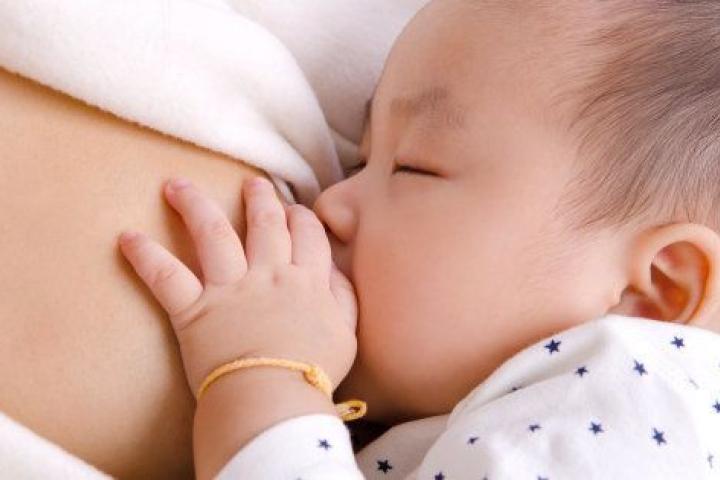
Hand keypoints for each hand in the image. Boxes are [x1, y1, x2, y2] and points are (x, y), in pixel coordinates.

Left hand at [117, 176, 357, 396]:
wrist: (274, 398)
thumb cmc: (312, 372)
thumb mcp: (345, 334)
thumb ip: (343, 297)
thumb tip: (334, 271)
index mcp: (306, 281)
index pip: (307, 234)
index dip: (301, 217)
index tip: (294, 210)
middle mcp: (268, 274)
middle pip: (264, 223)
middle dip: (259, 197)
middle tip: (251, 182)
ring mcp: (229, 289)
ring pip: (212, 233)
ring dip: (194, 204)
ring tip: (177, 184)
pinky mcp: (194, 310)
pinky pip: (165, 277)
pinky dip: (144, 256)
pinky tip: (126, 237)